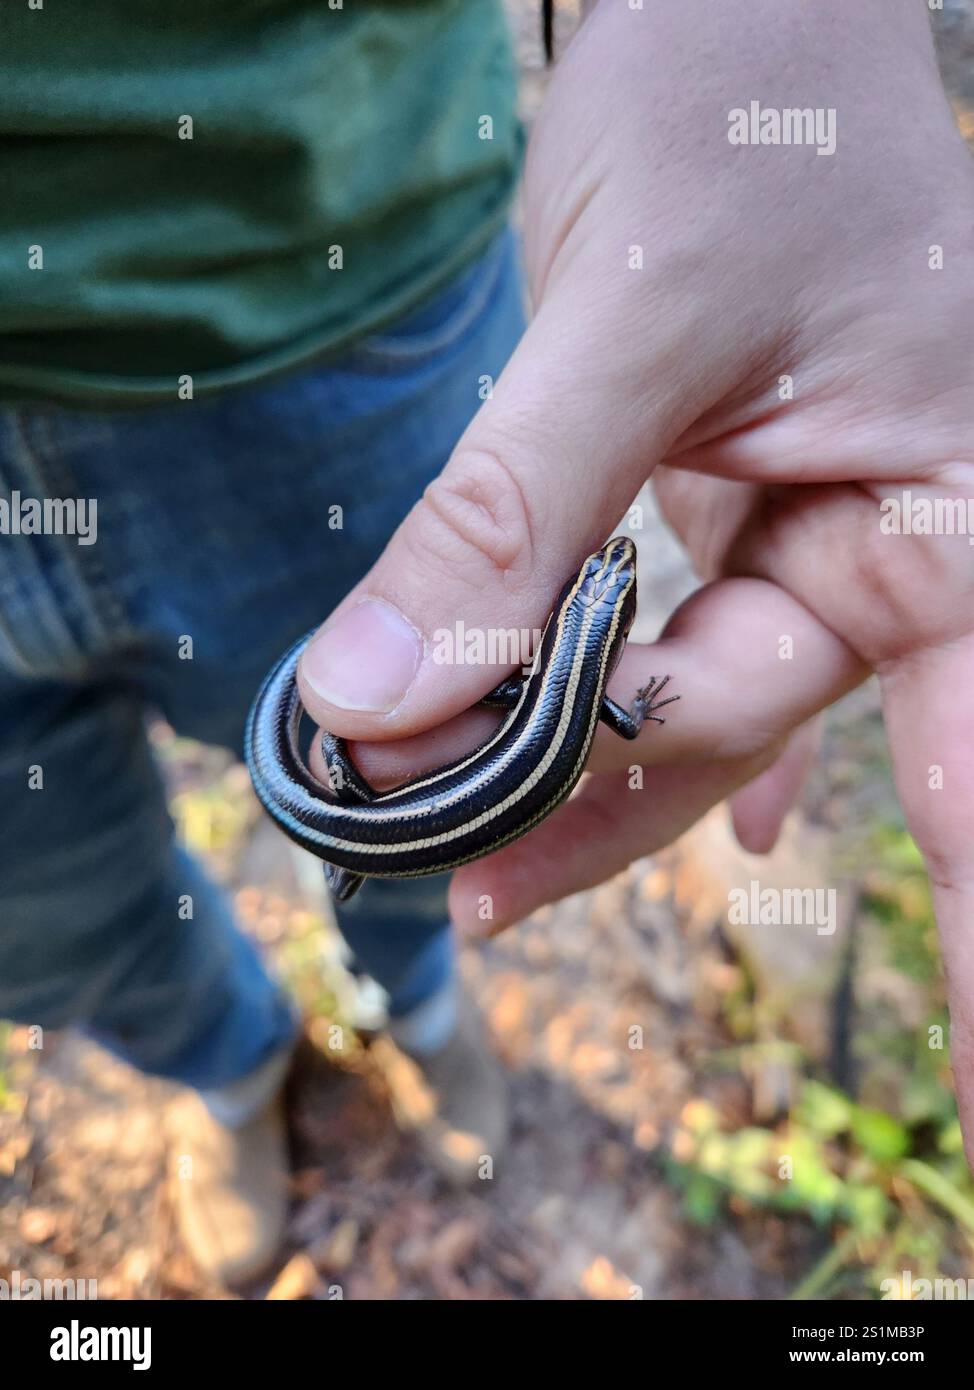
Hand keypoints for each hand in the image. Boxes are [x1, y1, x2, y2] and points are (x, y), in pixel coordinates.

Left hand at [297, 1, 973, 1156]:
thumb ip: (510, 530)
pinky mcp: (733, 509)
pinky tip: (578, 807)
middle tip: (467, 879)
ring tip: (453, 851)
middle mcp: (903, 539)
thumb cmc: (740, 123)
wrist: (730, 15)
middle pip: (760, 724)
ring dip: (572, 773)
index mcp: (959, 506)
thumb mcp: (623, 330)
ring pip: (694, 699)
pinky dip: (610, 717)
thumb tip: (382, 708)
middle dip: (613, 805)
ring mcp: (816, 532)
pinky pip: (674, 645)